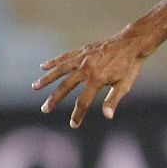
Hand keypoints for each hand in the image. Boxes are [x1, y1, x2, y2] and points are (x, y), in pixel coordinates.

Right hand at [32, 28, 155, 127]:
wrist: (132, 43)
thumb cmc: (130, 66)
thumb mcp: (125, 85)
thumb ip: (113, 100)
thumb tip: (107, 116)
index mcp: (97, 80)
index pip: (83, 101)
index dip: (78, 114)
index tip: (73, 124)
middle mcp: (86, 69)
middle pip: (66, 87)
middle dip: (54, 99)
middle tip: (45, 109)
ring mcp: (82, 58)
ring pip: (60, 70)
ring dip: (46, 79)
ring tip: (34, 87)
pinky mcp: (82, 51)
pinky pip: (64, 57)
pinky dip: (53, 61)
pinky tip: (43, 66)